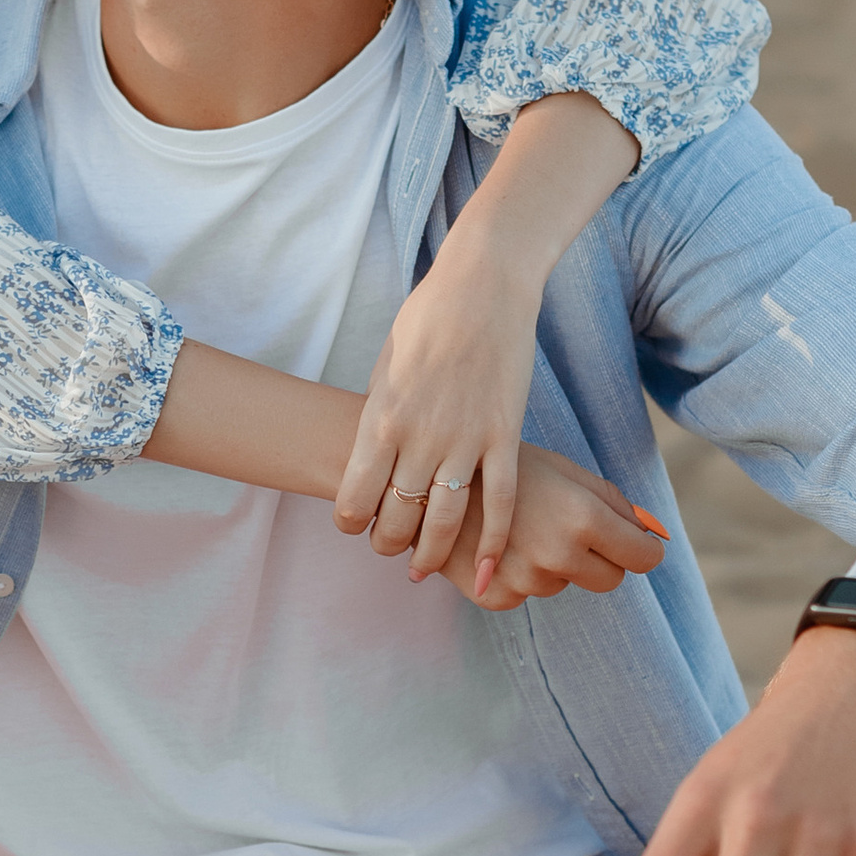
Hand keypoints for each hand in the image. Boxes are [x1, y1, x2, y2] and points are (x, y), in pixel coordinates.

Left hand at [336, 91, 636, 591]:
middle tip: (391, 548)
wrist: (482, 284)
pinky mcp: (505, 436)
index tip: (355, 525)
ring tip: (424, 568)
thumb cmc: (428, 317)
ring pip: (444, 520)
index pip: (353, 496)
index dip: (350, 522)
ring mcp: (464, 440)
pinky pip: (500, 503)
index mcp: (380, 418)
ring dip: (432, 554)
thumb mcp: (387, 364)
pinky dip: (495, 542)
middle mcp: (418, 437)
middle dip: (389, 543)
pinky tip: (492, 570)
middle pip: (397, 517)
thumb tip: (376, 450)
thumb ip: (381, 412)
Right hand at [431, 442, 666, 610]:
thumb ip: (614, 504)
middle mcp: (558, 556)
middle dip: (600, 558)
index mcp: (583, 519)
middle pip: (609, 579)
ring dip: (552, 564)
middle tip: (568, 529)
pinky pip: (528, 594)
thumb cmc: (507, 469)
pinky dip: (518, 575)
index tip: (632, 544)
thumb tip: (654, 534)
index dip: (640, 549)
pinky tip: (497, 546)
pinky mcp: (497, 598)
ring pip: (564, 584)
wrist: (431, 483)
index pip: (643, 558)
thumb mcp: (565, 472)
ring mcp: (526, 582)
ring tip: (519, 529)